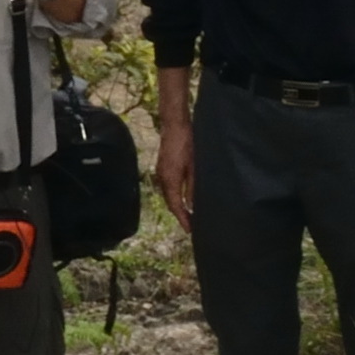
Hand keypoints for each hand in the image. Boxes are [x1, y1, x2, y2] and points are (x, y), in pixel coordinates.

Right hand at [156, 104, 196, 222]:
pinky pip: (167, 187)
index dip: (183, 219)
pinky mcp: (162, 166)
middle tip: (190, 225)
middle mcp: (162, 178)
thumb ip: (193, 187)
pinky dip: (174, 195)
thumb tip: (193, 205)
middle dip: (179, 214)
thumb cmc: (187, 143)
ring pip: (168, 195)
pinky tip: (182, 197)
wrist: (174, 124)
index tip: (190, 229)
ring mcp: (160, 172)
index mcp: (170, 180)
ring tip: (188, 214)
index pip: (176, 206)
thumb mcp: (194, 166)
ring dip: (177, 205)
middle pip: (170, 202)